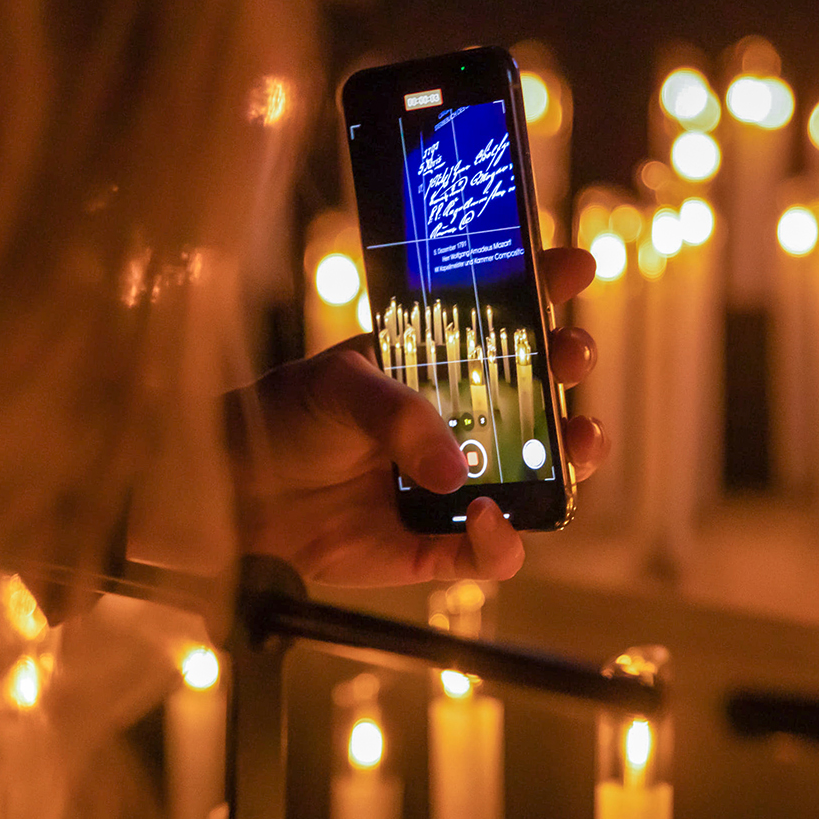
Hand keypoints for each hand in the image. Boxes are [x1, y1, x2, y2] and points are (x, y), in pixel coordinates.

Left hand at [226, 247, 608, 586]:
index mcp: (428, 365)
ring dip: (570, 459)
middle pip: (533, 393)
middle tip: (574, 354)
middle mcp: (452, 420)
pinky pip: (489, 552)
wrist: (237, 494)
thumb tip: (453, 470)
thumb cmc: (283, 421)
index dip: (541, 289)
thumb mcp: (335, 388)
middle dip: (567, 370)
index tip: (576, 267)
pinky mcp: (434, 544)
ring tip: (581, 440)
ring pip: (534, 474)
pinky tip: (493, 519)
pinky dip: (503, 543)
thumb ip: (397, 415)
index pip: (496, 321)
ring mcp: (451, 483)